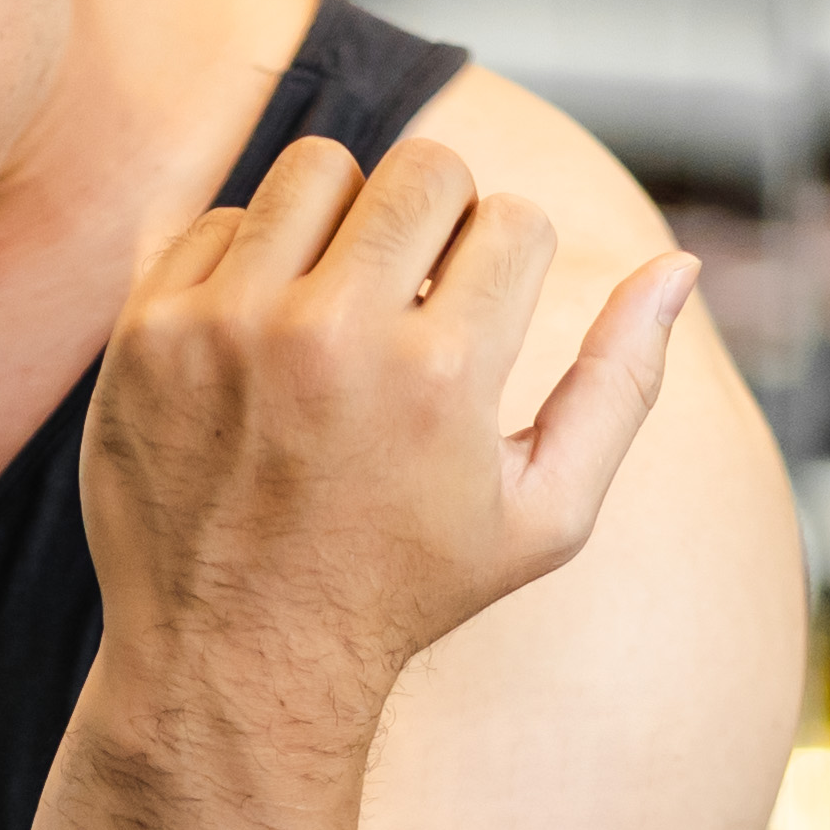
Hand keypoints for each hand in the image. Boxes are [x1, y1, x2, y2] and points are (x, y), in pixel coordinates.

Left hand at [78, 134, 702, 733]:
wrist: (232, 660)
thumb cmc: (404, 590)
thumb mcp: (543, 517)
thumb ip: (621, 386)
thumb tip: (679, 263)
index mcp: (442, 378)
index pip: (513, 219)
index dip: (509, 265)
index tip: (478, 322)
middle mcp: (332, 337)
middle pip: (424, 168)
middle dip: (440, 218)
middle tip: (419, 291)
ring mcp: (228, 328)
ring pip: (317, 169)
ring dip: (346, 217)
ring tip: (342, 294)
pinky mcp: (149, 331)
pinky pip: (220, 220)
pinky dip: (253, 259)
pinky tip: (264, 333)